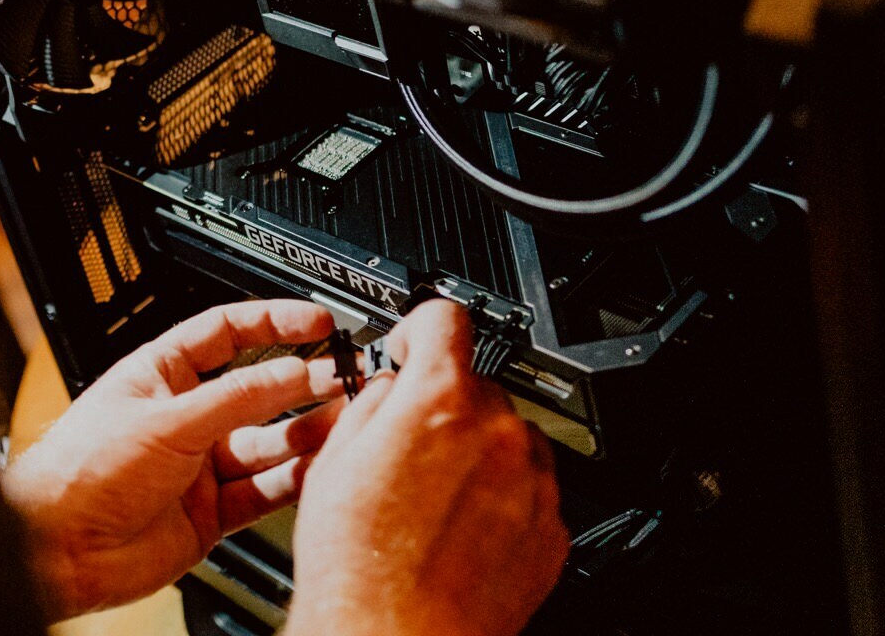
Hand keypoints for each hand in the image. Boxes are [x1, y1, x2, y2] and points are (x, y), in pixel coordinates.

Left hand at [0, 300, 348, 618]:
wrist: (59, 549)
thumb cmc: (81, 471)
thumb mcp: (166, 419)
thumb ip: (236, 398)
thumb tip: (293, 373)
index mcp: (161, 374)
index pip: (227, 333)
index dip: (274, 323)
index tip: (317, 323)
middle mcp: (184, 417)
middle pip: (256, 391)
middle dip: (300, 383)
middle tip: (343, 377)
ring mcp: (199, 466)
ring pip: (267, 443)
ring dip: (305, 433)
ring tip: (342, 420)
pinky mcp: (210, 513)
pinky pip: (264, 492)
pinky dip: (294, 482)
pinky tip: (320, 467)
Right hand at [286, 301, 569, 635]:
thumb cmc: (358, 566)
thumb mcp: (332, 459)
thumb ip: (370, 404)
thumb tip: (388, 388)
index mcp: (439, 401)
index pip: (444, 318)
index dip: (418, 327)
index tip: (411, 345)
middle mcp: (497, 433)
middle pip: (475, 385)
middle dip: (441, 405)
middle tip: (404, 447)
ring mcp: (533, 483)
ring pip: (507, 439)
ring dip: (476, 452)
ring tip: (430, 500)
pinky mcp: (552, 530)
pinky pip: (529, 490)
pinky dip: (499, 499)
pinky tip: (456, 530)